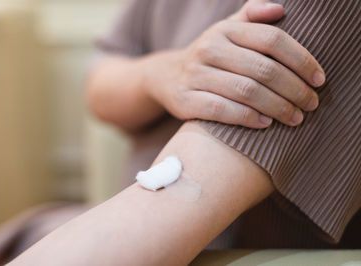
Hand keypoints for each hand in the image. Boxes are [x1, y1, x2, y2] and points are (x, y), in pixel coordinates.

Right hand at [144, 0, 324, 127]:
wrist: (167, 77)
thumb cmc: (210, 57)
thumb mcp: (226, 31)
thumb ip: (252, 17)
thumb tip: (281, 8)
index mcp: (225, 29)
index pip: (272, 40)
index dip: (301, 60)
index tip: (319, 80)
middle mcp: (209, 49)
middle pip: (263, 69)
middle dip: (294, 90)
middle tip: (311, 104)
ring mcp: (195, 75)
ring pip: (246, 91)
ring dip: (277, 107)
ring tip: (295, 117)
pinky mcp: (186, 100)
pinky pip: (222, 110)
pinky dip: (247, 118)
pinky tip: (266, 123)